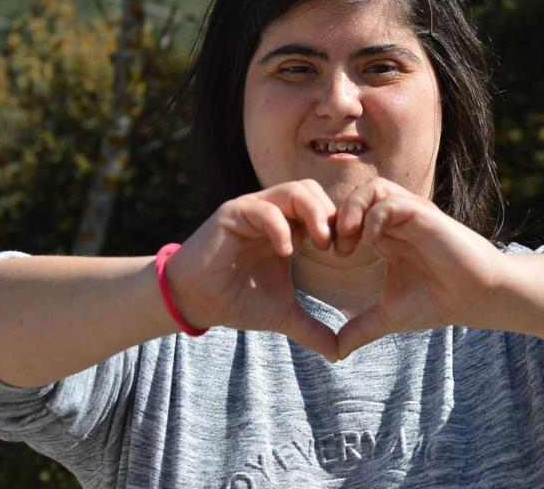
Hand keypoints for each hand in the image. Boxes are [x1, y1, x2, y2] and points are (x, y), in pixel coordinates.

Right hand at [166, 180, 339, 360]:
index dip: (340, 224)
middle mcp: (272, 212)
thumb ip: (312, 329)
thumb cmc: (237, 300)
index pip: (323, 206)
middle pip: (311, 189)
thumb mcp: (283, 315)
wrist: (197, 303)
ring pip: (292, 190)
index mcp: (287, 228)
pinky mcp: (232, 214)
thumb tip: (338, 354)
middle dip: (330, 214)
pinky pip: (263, 209)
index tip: (346, 253)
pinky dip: (281, 227)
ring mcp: (252, 210)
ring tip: (318, 243)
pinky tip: (286, 252)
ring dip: (313, 213)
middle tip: (334, 246)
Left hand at [333, 178, 504, 358]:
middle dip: (337, 217)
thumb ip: (360, 329)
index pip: (347, 214)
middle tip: (335, 247)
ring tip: (349, 239)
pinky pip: (391, 201)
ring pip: (372, 188)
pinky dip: (374, 216)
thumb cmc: (436, 301)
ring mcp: (411, 214)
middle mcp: (396, 220)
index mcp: (385, 236)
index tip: (330, 255)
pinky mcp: (424, 215)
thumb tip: (334, 354)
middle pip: (356, 195)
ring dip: (353, 209)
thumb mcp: (387, 316)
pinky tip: (371, 242)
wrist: (474, 298)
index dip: (332, 229)